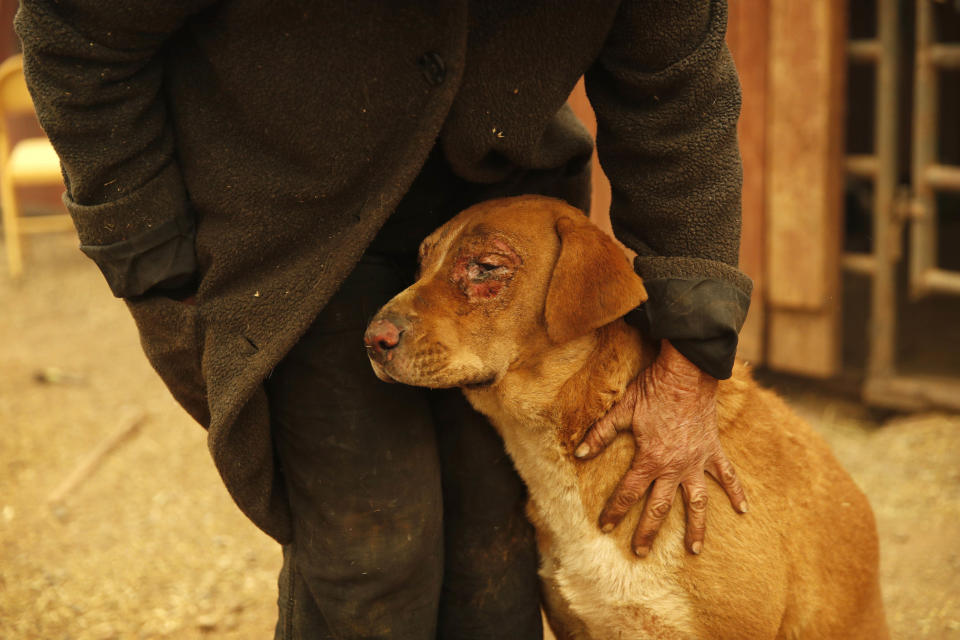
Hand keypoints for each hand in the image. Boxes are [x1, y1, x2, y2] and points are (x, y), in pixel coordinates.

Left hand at [574, 340, 746, 556]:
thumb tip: (579, 452)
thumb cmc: (652, 389)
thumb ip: (601, 434)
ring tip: (694, 550)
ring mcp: (697, 461)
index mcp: (650, 459)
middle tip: (640, 552)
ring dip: (696, 527)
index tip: (605, 527)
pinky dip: (737, 492)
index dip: (614, 510)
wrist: (687, 373)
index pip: (628, 492)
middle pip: (659, 507)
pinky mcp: (713, 451)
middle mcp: (674, 467)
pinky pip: (728, 476)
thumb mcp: (622, 410)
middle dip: (648, 532)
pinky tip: (743, 510)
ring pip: (697, 502)